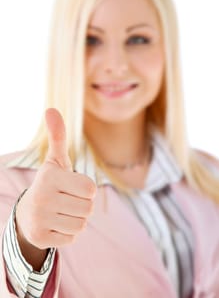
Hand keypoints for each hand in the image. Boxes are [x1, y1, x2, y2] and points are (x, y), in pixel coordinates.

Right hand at [16, 108, 96, 249]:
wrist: (28, 212)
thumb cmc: (50, 183)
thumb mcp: (55, 160)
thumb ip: (57, 136)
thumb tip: (51, 109)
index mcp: (50, 177)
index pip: (90, 190)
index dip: (86, 189)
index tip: (72, 186)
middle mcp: (42, 198)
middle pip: (88, 208)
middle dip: (83, 205)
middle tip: (67, 200)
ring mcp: (39, 219)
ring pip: (81, 224)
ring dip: (76, 219)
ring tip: (61, 212)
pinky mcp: (40, 238)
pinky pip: (72, 238)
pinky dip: (68, 233)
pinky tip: (55, 224)